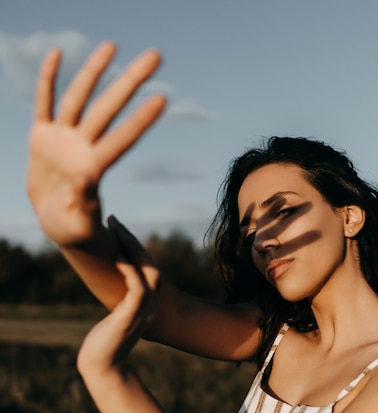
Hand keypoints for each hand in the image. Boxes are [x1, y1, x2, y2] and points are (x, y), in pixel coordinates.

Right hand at [27, 42, 165, 245]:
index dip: (139, 120)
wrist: (57, 222)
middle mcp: (83, 148)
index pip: (121, 140)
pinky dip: (48, 80)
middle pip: (108, 108)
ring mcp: (64, 139)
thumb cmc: (73, 230)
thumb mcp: (77, 224)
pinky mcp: (43, 137)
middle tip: (156, 55)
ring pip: (80, 98)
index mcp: (94, 169)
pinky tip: (57, 54)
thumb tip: (86, 178)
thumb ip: (83, 203)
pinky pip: (46, 103)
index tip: (162, 98)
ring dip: (95, 71)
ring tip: (113, 45)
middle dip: (130, 81)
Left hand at [77, 217, 158, 374]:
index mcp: (147, 305)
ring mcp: (144, 311)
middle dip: (132, 242)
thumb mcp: (113, 317)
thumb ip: (118, 303)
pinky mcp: (131, 316)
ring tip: (114, 232)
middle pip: (151, 266)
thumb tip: (107, 288)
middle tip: (113, 221)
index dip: (133, 248)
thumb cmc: (102, 344)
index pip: (147, 270)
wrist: (102, 367)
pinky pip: (137, 286)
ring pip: (147, 273)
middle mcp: (150, 306)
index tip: (116, 229)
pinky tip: (115, 256)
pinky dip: (128, 269)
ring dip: (131, 250)